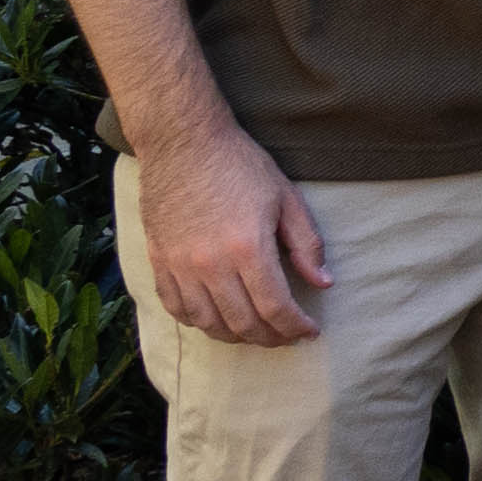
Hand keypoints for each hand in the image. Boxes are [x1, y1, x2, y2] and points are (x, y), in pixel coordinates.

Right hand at [129, 113, 330, 345]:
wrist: (183, 142)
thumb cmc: (240, 166)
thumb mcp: (286, 198)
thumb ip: (306, 244)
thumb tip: (323, 282)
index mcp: (248, 248)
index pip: (275, 307)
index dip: (295, 327)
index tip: (309, 331)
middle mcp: (210, 264)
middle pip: (242, 323)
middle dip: (271, 338)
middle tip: (286, 336)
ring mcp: (179, 265)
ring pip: (208, 323)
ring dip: (236, 336)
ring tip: (256, 332)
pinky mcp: (158, 261)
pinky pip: (176, 307)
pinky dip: (198, 322)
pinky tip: (216, 319)